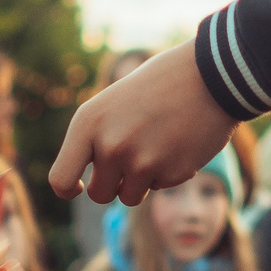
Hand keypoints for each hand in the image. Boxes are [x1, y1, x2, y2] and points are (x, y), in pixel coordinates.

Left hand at [49, 45, 235, 205]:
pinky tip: (180, 141)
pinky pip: (160, 186)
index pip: (60, 180)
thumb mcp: (113, 104)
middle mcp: (110, 146)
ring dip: (140, 181)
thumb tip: (88, 182)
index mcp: (88, 123)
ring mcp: (142, 163)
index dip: (69, 189)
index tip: (80, 186)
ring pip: (129, 196)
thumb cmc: (159, 84)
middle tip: (130, 159)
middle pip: (98, 194)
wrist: (211, 74)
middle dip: (112, 184)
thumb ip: (96, 140)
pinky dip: (167, 171)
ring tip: (157, 145)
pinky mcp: (172, 173)